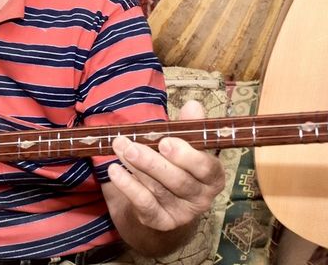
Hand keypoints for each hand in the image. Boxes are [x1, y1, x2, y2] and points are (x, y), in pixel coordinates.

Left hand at [102, 100, 225, 255]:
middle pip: (179, 180)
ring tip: (119, 147)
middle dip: (152, 161)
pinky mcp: (160, 222)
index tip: (165, 141)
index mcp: (213, 177)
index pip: (206, 168)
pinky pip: (143, 204)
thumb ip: (188, 128)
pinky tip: (114, 170)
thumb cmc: (174, 168)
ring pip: (158, 189)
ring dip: (135, 167)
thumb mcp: (184, 148)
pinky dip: (128, 186)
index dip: (186, 155)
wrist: (161, 209)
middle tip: (132, 144)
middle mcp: (202, 198)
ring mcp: (181, 213)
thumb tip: (193, 105)